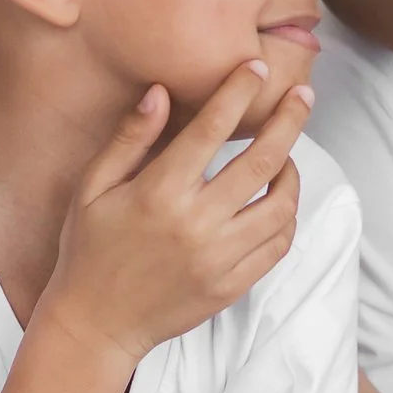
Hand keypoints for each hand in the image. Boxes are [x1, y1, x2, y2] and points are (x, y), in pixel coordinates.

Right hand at [34, 61, 310, 366]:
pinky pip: (278, 245)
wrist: (95, 324)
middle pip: (262, 160)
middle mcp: (196, 223)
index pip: (212, 129)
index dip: (238, 92)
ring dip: (292, 171)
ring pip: (281, 205)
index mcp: (159, 192)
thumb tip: (160, 92)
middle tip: (303, 95)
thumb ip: (130, 139)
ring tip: (288, 154)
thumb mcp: (93, 188)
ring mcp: (219, 258)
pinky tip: (278, 201)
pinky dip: (287, 217)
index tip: (256, 68)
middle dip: (289, 120)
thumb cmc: (89, 249)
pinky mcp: (232, 286)